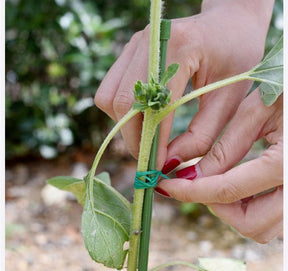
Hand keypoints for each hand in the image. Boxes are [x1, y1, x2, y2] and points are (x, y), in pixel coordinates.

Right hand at [94, 0, 273, 168]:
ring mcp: (135, 45)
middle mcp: (149, 42)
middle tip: (151, 157)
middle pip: (122, 103)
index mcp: (181, 47)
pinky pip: (111, 90)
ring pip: (109, 98)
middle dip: (134, 138)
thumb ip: (202, 135)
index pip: (154, 106)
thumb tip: (170, 162)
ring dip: (125, 125)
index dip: (153, 142)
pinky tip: (144, 118)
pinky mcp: (130, 52)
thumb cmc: (237, 58)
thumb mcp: (230, 100)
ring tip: (148, 138)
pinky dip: (123, 112)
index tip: (158, 166)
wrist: (230, 22)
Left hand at [157, 91, 282, 242]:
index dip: (190, 191)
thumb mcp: (257, 112)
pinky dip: (251, 206)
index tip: (166, 185)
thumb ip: (225, 148)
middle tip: (195, 184)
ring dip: (234, 210)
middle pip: (251, 223)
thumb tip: (191, 177)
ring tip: (215, 182)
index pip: (227, 190)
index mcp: (287, 162)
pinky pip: (274, 216)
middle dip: (216, 207)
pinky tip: (238, 183)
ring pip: (265, 226)